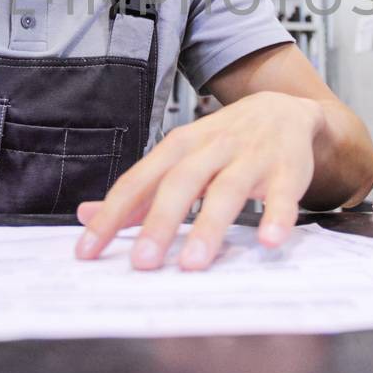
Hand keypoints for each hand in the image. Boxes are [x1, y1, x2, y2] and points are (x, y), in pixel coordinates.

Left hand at [73, 91, 322, 270]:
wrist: (281, 108)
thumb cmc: (223, 141)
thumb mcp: (177, 157)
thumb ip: (138, 190)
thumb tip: (86, 215)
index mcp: (178, 148)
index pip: (137, 182)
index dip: (111, 216)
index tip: (87, 251)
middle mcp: (211, 149)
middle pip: (180, 184)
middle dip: (160, 223)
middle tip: (143, 262)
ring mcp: (250, 158)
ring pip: (227, 191)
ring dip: (209, 227)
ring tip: (194, 263)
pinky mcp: (286, 171)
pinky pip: (281, 195)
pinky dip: (277, 216)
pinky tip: (269, 240)